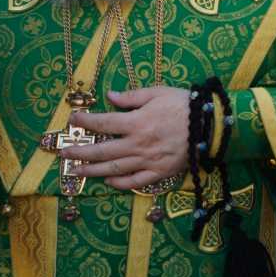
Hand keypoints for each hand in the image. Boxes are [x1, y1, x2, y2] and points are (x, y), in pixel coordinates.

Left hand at [42, 88, 193, 190]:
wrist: (212, 126)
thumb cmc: (185, 105)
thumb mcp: (158, 92)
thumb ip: (132, 96)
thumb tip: (109, 97)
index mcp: (136, 122)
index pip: (103, 122)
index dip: (85, 121)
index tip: (73, 119)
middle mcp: (138, 144)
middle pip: (102, 150)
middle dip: (79, 152)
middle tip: (63, 153)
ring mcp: (148, 161)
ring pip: (114, 169)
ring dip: (92, 170)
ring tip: (75, 171)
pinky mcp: (159, 173)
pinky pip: (135, 182)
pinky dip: (120, 183)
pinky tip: (108, 181)